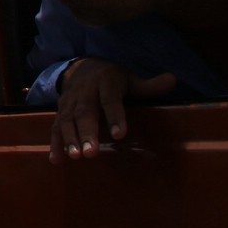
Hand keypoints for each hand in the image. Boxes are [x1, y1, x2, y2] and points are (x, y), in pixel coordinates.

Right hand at [49, 60, 177, 162]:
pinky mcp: (60, 109)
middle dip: (87, 132)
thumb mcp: (131, 79)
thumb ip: (150, 85)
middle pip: (84, 112)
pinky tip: (57, 160)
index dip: (114, 116)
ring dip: (69, 138)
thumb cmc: (113, 79)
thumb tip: (172, 80)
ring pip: (66, 119)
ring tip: (75, 157)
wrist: (82, 67)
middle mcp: (84, 90)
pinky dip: (55, 143)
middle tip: (91, 152)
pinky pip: (55, 126)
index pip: (110, 99)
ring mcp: (70, 100)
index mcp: (105, 82)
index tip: (120, 135)